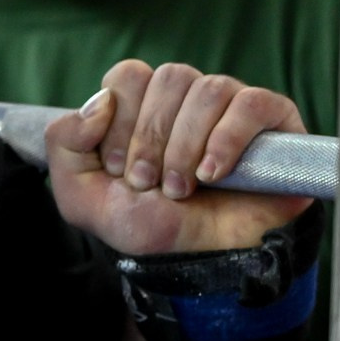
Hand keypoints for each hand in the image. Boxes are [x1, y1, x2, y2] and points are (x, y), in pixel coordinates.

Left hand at [45, 59, 309, 256]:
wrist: (200, 264)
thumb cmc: (147, 225)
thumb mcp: (81, 193)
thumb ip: (64, 141)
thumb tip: (100, 100)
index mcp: (144, 106)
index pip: (129, 75)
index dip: (120, 120)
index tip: (120, 170)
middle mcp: (188, 99)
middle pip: (169, 77)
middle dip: (151, 138)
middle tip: (149, 184)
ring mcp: (232, 107)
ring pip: (209, 89)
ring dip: (185, 145)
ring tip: (181, 189)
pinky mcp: (274, 122)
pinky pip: (253, 103)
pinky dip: (228, 138)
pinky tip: (213, 175)